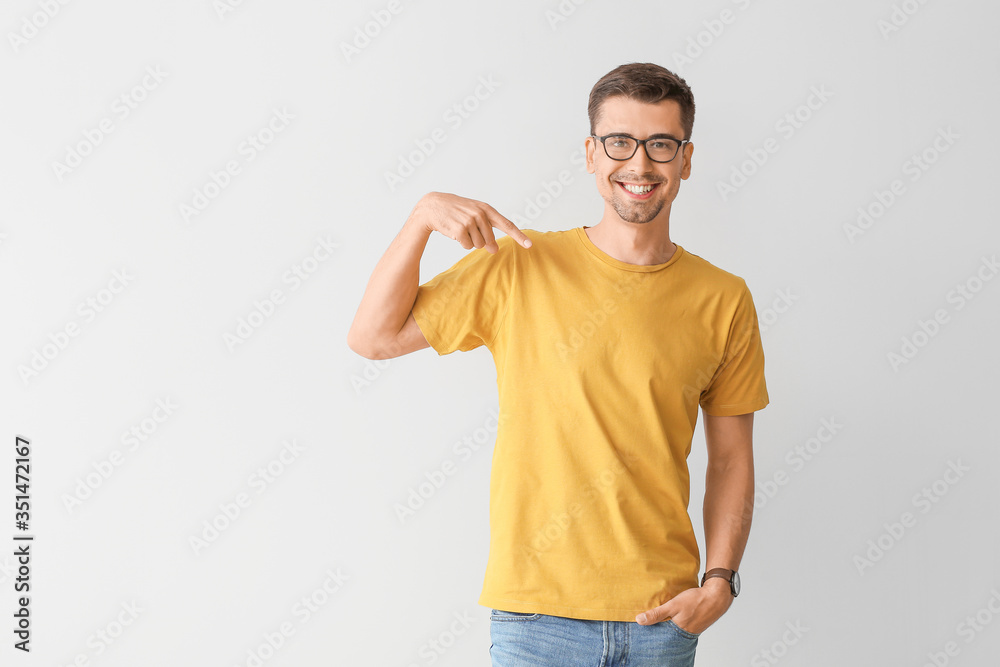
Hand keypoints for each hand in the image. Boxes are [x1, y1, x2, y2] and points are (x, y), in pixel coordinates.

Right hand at [408, 191, 531, 253]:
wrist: (432, 206)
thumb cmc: (455, 212)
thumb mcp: (473, 217)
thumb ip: (486, 231)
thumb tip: (495, 250)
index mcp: (486, 209)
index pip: (506, 224)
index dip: (519, 236)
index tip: (530, 245)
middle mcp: (480, 214)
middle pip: (489, 240)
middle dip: (480, 240)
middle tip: (467, 229)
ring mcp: (470, 221)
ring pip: (478, 245)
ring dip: (469, 241)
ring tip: (459, 228)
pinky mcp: (460, 230)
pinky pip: (467, 246)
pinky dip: (461, 243)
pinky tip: (453, 232)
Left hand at [635, 578, 733, 634]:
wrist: (717, 596)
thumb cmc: (696, 600)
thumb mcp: (673, 605)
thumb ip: (657, 614)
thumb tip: (639, 620)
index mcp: (678, 631)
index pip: (660, 636)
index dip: (652, 633)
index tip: (642, 631)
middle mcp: (685, 633)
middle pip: (668, 634)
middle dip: (659, 629)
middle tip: (649, 624)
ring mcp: (691, 628)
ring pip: (675, 628)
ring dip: (669, 624)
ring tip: (660, 619)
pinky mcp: (696, 622)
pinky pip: (682, 624)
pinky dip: (677, 620)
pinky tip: (674, 614)